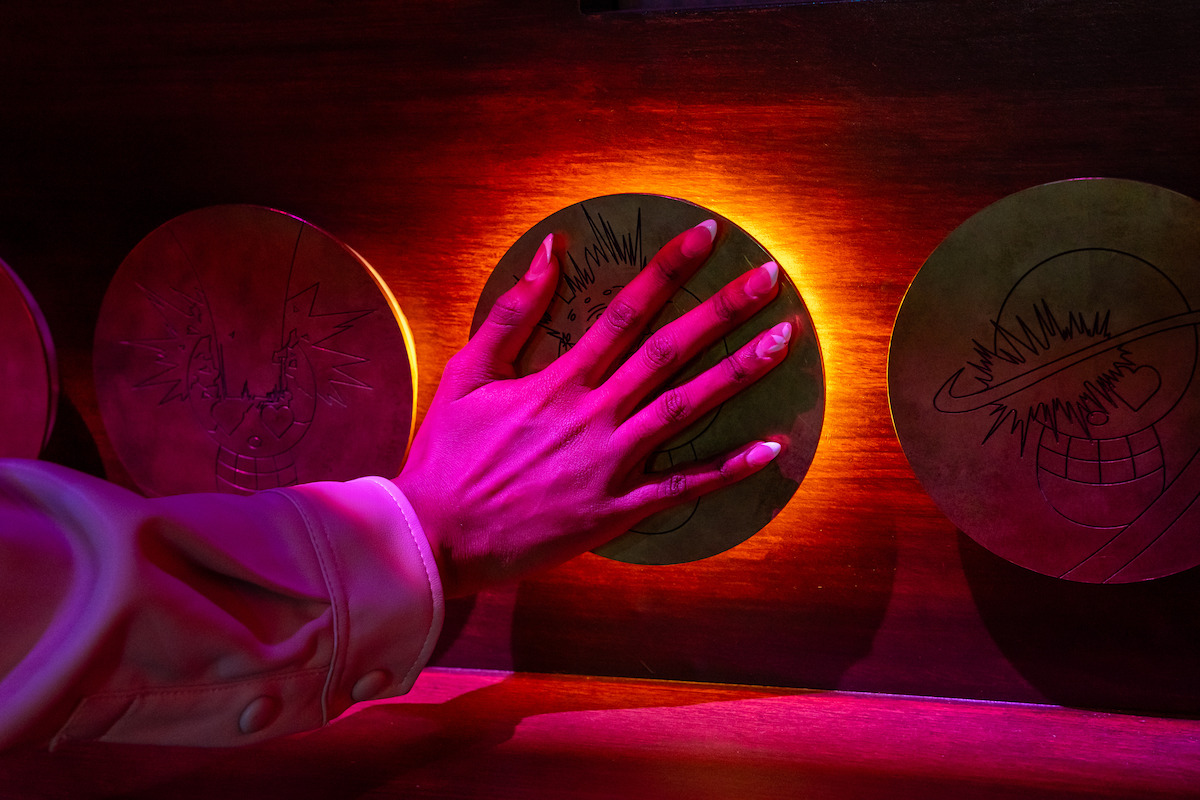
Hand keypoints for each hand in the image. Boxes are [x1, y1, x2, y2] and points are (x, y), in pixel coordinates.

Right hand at [395, 220, 791, 596]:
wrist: (435, 537)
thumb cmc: (447, 455)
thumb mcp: (467, 372)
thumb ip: (511, 312)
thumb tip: (547, 252)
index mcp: (558, 380)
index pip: (625, 311)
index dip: (669, 270)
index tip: (706, 237)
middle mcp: (593, 414)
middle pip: (669, 351)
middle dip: (722, 310)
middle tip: (768, 278)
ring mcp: (608, 465)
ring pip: (685, 410)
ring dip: (737, 373)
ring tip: (783, 342)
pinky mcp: (615, 513)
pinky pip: (681, 489)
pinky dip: (726, 470)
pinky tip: (769, 449)